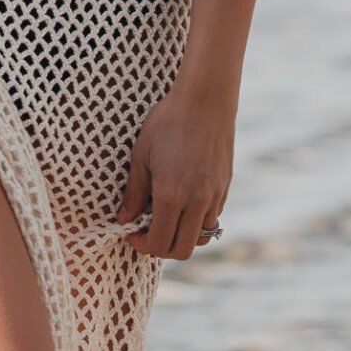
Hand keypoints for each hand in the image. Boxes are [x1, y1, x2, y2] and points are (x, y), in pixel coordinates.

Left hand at [116, 79, 233, 260]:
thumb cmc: (168, 123)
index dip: (142, 246)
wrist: (205, 100)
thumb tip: (124, 219)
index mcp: (172, 196)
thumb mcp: (141, 156)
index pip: (159, 244)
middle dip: (161, 248)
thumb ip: (134, 193)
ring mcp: (215, 196)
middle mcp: (197, 202)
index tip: (131, 233)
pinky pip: (213, 218)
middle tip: (146, 231)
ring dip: (182, 235)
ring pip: (201, 237)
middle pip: (182, 250)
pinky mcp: (225, 187)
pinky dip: (197, 221)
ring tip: (166, 218)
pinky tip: (183, 203)